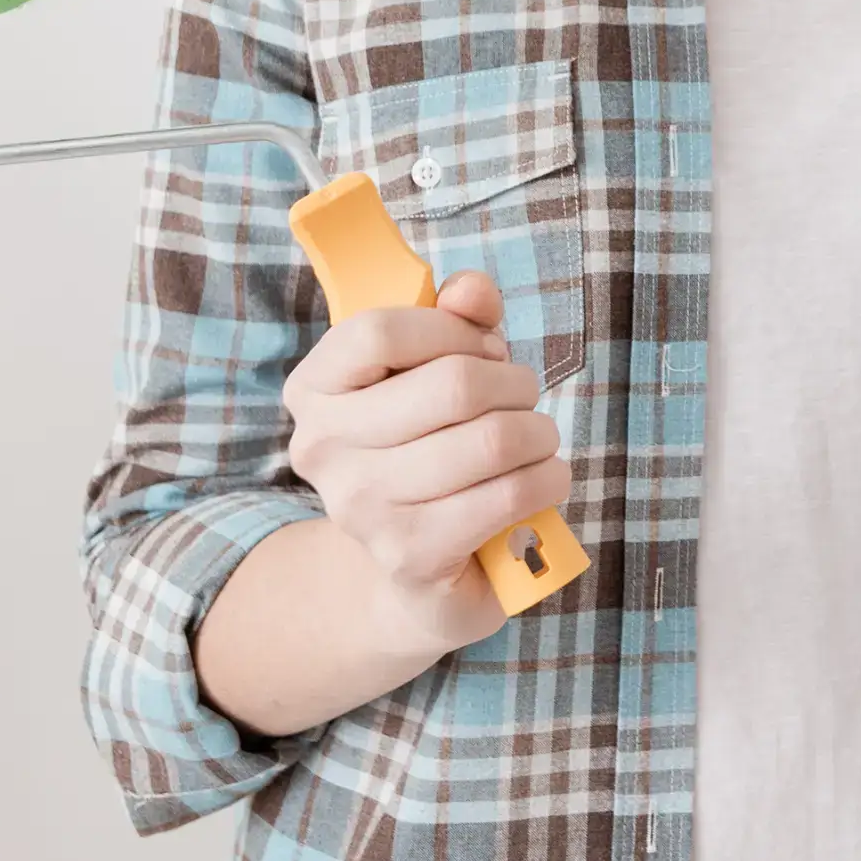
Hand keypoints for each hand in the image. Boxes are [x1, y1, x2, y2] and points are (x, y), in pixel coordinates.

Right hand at [279, 269, 568, 649]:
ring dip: (537, 432)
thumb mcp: (437, 369)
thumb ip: (456, 317)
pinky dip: (546, 479)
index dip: (451, 330)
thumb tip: (472, 291)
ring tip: (536, 438)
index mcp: (314, 388)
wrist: (413, 570)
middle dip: (513, 383)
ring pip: (490, 440)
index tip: (485, 348)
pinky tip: (545, 477)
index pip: (378, 331)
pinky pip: (508, 496)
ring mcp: (360, 507)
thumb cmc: (429, 446)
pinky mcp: (409, 555)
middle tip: (523, 397)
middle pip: (451, 385)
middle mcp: (322, 447)